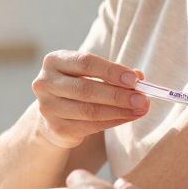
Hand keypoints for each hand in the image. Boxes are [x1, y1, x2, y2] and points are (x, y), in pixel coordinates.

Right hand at [32, 51, 149, 148]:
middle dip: (118, 95)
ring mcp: (48, 107)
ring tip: (140, 109)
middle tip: (142, 99)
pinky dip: (113, 122)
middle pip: (86, 89)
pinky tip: (128, 117)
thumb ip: (113, 73)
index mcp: (54, 61)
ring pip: (89, 111)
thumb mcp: (91, 73)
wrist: (55, 111)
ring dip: (119, 111)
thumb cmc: (78, 85)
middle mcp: (45, 82)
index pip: (85, 63)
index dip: (111, 71)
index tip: (134, 80)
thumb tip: (139, 78)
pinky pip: (90, 126)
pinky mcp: (56, 127)